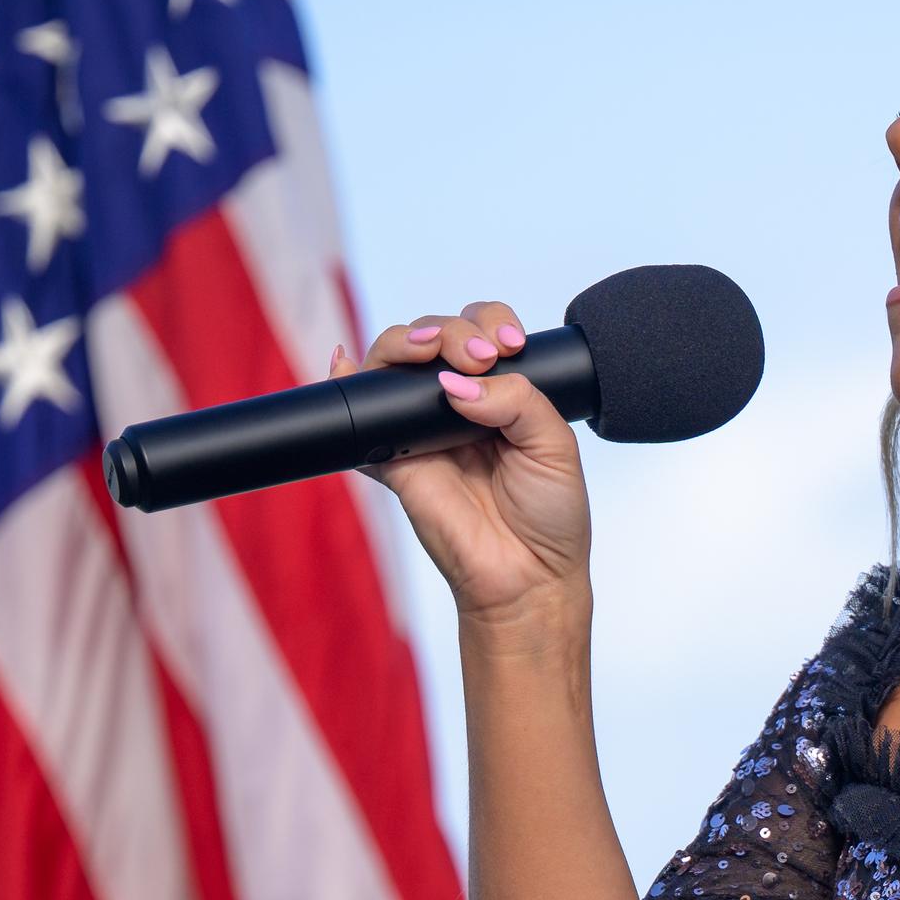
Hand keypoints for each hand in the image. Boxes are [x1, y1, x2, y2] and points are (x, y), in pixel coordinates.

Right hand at [330, 301, 590, 621]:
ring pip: (395, 362)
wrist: (527, 576)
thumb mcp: (554, 446)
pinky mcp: (392, 456)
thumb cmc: (549, 515)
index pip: (483, 330)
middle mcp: (459, 402)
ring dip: (406, 341)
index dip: (490, 323)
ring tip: (429, 353)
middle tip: (479, 357)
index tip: (509, 345)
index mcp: (502, 392)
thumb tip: (454, 383)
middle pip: (435, 336)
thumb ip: (517, 400)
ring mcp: (422, 427)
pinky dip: (345, 382)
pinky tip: (345, 363)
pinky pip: (360, 415)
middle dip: (452, 331)